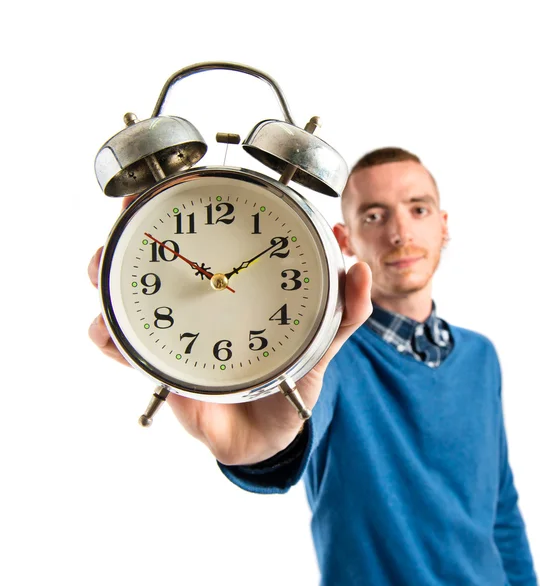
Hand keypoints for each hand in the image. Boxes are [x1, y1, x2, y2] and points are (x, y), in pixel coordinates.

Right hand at [89, 196, 371, 464]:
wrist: (269, 433)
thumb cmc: (292, 378)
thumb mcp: (323, 339)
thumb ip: (346, 308)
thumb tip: (359, 265)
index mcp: (237, 289)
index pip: (207, 239)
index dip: (183, 207)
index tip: (173, 181)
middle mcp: (199, 302)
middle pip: (153, 259)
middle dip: (132, 231)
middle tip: (132, 209)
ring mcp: (174, 330)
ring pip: (126, 294)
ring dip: (108, 276)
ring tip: (105, 267)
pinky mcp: (159, 365)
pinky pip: (123, 347)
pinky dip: (108, 335)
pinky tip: (108, 330)